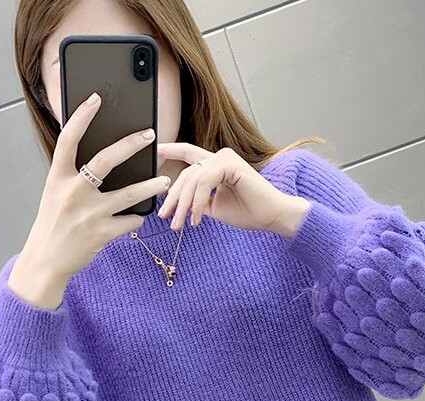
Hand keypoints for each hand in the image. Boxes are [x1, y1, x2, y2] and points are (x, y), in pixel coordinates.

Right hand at [21, 92, 170, 280]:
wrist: (46, 261)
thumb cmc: (53, 225)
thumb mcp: (55, 194)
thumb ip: (73, 176)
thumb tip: (102, 158)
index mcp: (58, 178)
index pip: (69, 139)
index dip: (82, 117)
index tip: (96, 99)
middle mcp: (73, 192)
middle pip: (106, 160)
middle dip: (131, 144)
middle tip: (150, 135)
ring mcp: (88, 214)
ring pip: (129, 194)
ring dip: (151, 186)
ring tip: (166, 181)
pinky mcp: (101, 233)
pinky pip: (129, 221)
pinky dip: (136, 218)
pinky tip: (139, 217)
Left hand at [156, 143, 309, 236]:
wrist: (271, 217)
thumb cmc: (247, 212)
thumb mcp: (214, 206)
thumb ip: (197, 200)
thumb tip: (177, 203)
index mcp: (215, 164)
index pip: (187, 154)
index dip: (168, 150)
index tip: (152, 153)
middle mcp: (219, 157)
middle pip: (184, 174)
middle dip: (172, 198)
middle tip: (165, 218)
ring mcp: (225, 158)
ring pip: (191, 180)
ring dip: (183, 205)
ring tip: (180, 225)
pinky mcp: (231, 164)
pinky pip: (203, 183)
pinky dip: (197, 203)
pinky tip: (197, 219)